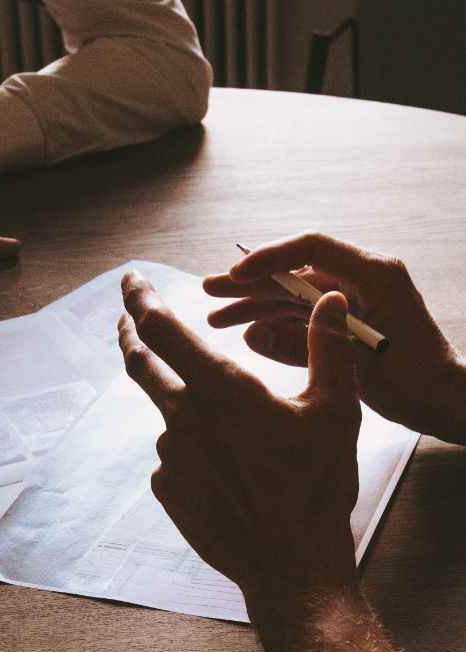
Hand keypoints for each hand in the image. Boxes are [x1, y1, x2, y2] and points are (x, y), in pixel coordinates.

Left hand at [118, 270, 360, 634]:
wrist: (291, 565)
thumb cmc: (316, 488)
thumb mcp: (334, 412)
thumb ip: (327, 349)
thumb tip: (327, 300)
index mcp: (223, 390)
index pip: (163, 329)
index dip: (140, 299)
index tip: (130, 279)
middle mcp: (184, 418)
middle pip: (142, 364)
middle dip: (130, 334)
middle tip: (125, 319)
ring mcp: (170, 456)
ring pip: (169, 414)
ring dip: (187, 407)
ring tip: (239, 441)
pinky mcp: (167, 488)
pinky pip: (174, 455)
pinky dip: (192, 450)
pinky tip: (229, 474)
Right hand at [204, 232, 465, 443]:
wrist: (445, 403)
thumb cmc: (418, 381)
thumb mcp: (359, 364)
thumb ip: (304, 347)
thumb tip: (252, 333)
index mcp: (375, 275)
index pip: (312, 248)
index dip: (270, 258)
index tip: (236, 275)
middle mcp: (361, 281)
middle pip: (296, 272)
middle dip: (251, 282)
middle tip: (209, 290)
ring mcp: (352, 302)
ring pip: (294, 296)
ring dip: (256, 305)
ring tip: (215, 315)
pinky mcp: (345, 324)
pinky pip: (303, 318)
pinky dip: (274, 324)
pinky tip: (245, 332)